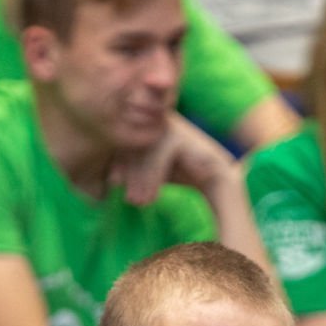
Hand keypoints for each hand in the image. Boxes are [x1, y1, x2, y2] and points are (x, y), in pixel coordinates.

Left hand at [112, 113, 236, 206]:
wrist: (215, 176)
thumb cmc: (180, 171)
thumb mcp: (152, 171)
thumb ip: (133, 171)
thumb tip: (109, 182)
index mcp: (146, 126)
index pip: (124, 144)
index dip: (118, 164)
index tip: (114, 184)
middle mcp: (154, 122)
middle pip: (132, 149)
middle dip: (131, 177)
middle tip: (130, 200)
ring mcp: (167, 126)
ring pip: (144, 155)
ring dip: (140, 182)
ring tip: (139, 203)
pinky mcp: (178, 136)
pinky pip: (157, 158)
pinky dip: (152, 181)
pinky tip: (152, 198)